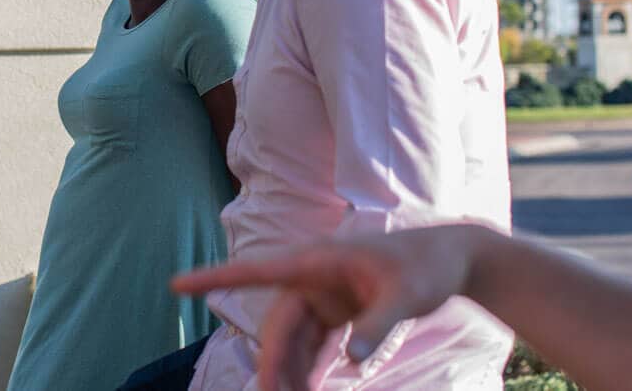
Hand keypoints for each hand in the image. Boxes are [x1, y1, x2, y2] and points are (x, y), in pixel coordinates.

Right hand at [171, 224, 484, 390]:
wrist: (453, 259)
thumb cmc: (428, 267)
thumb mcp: (408, 295)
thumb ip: (379, 325)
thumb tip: (352, 361)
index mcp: (319, 260)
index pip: (257, 270)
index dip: (215, 278)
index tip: (178, 284)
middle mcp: (312, 276)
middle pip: (278, 324)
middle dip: (273, 364)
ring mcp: (323, 294)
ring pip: (292, 338)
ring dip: (291, 372)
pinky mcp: (336, 310)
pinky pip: (312, 344)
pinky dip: (309, 370)